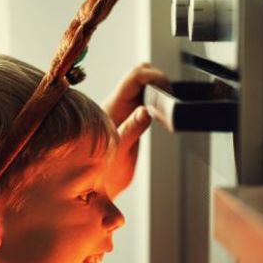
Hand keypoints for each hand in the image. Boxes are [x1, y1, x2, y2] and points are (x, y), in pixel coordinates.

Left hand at [100, 63, 170, 195]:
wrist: (93, 188)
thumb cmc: (100, 173)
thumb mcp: (118, 153)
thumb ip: (130, 131)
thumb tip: (145, 111)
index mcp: (114, 106)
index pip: (136, 76)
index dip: (155, 78)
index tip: (167, 94)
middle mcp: (119, 104)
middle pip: (141, 73)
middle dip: (159, 80)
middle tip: (168, 102)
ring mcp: (125, 110)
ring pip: (145, 84)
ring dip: (159, 91)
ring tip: (166, 111)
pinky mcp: (131, 118)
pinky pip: (146, 100)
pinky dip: (158, 101)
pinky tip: (161, 117)